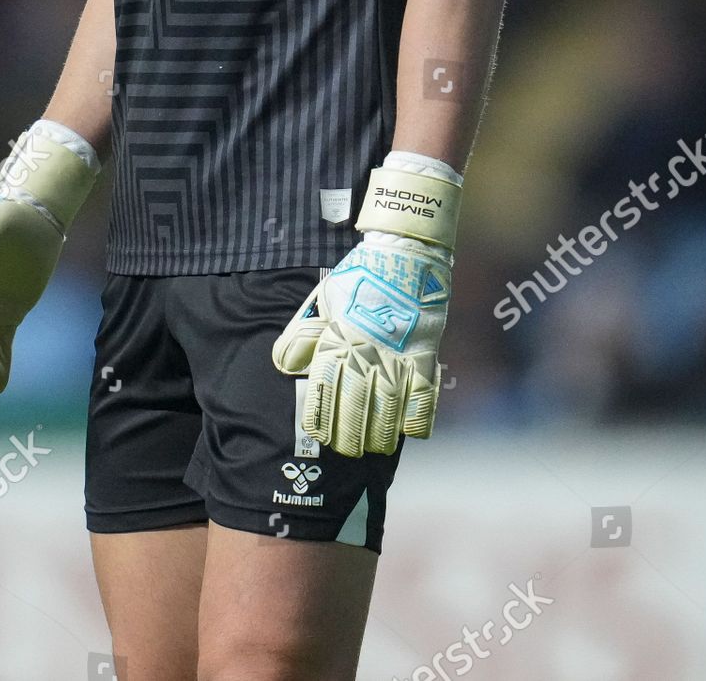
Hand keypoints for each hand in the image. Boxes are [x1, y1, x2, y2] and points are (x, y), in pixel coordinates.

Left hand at [272, 231, 451, 456]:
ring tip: (374, 448)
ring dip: (380, 435)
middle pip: (355, 408)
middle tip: (347, 450)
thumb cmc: (360, 277)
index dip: (322, 418)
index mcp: (338, 339)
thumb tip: (282, 365)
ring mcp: (397, 357)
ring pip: (387, 411)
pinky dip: (417, 419)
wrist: (404, 254)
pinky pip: (423, 397)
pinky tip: (408, 433)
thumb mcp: (323, 298)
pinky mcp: (424, 356)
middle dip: (349, 436)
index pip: (325, 390)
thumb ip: (303, 334)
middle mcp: (366, 354)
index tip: (319, 435)